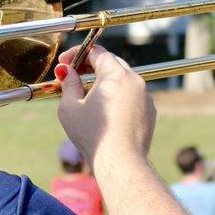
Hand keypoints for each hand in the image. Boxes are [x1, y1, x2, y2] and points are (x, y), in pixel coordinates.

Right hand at [55, 44, 155, 172]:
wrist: (121, 162)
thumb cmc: (93, 135)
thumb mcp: (70, 107)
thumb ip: (68, 83)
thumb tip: (67, 71)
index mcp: (116, 75)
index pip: (97, 52)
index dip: (77, 54)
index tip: (65, 64)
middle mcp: (135, 80)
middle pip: (111, 63)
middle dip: (91, 66)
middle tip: (73, 75)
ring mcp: (145, 96)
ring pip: (123, 80)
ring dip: (105, 82)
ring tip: (87, 95)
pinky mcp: (149, 111)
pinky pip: (132, 96)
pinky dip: (118, 97)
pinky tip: (105, 112)